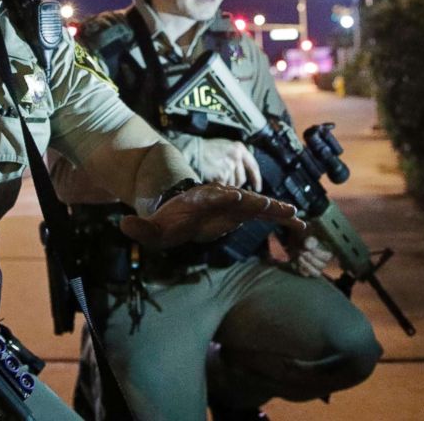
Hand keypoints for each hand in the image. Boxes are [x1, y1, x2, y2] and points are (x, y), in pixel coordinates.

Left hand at [119, 182, 305, 248]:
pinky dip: (280, 217)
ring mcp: (235, 205)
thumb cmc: (168, 221)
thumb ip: (141, 228)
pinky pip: (264, 215)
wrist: (179, 212)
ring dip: (275, 210)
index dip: (223, 196)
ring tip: (296, 217)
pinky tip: (300, 224)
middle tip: (276, 206)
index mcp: (201, 200)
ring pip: (257, 205)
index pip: (213, 196)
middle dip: (257, 202)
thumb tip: (123, 225)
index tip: (236, 195)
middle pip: (242, 198)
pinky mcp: (243, 214)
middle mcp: (221, 199)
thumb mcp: (152, 228)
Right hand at [198, 138, 261, 190]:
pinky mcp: (222, 173)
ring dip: (226, 183)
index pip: (253, 166)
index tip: (257, 187)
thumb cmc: (206, 149)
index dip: (256, 179)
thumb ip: (237, 156)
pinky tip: (212, 178)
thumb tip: (244, 171)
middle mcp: (237, 156)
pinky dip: (218, 184)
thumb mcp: (226, 146)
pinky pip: (224, 185)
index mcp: (239, 148)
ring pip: (233, 183)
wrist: (192, 150)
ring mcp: (230, 165)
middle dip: (235, 182)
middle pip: (242, 178)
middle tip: (225, 181)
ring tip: (215, 176)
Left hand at [290, 235, 332, 277]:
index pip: (327, 257)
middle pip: (322, 266)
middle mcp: (321, 264)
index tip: (310, 249)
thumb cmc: (305, 242)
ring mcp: (314, 269)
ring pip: (316, 273)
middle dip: (312, 259)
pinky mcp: (306, 272)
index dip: (318, 253)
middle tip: (303, 253)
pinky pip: (305, 274)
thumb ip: (309, 241)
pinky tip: (297, 262)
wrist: (296, 246)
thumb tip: (308, 247)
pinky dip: (301, 269)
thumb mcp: (307, 239)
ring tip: (300, 258)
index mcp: (325, 256)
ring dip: (308, 266)